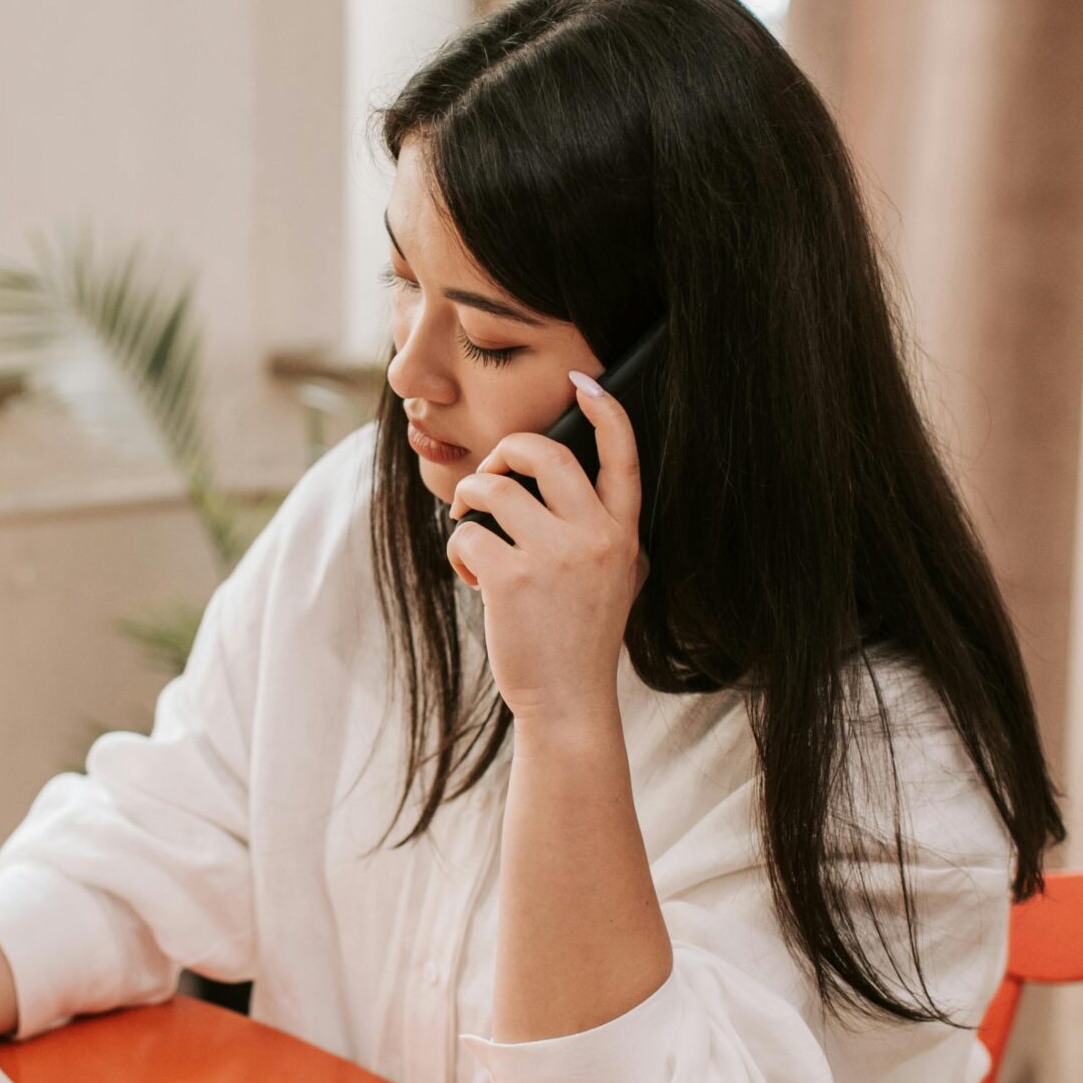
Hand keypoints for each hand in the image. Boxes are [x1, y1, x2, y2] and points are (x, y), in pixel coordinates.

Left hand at [447, 373, 646, 731]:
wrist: (568, 701)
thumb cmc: (580, 636)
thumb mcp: (616, 577)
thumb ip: (600, 530)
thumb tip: (559, 479)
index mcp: (622, 533)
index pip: (624, 455)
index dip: (606, 410)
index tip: (584, 381)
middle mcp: (594, 536)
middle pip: (544, 453)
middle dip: (505, 452)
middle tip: (490, 478)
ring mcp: (554, 555)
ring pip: (492, 490)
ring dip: (469, 502)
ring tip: (471, 531)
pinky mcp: (511, 578)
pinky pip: (467, 534)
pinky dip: (459, 551)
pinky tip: (471, 577)